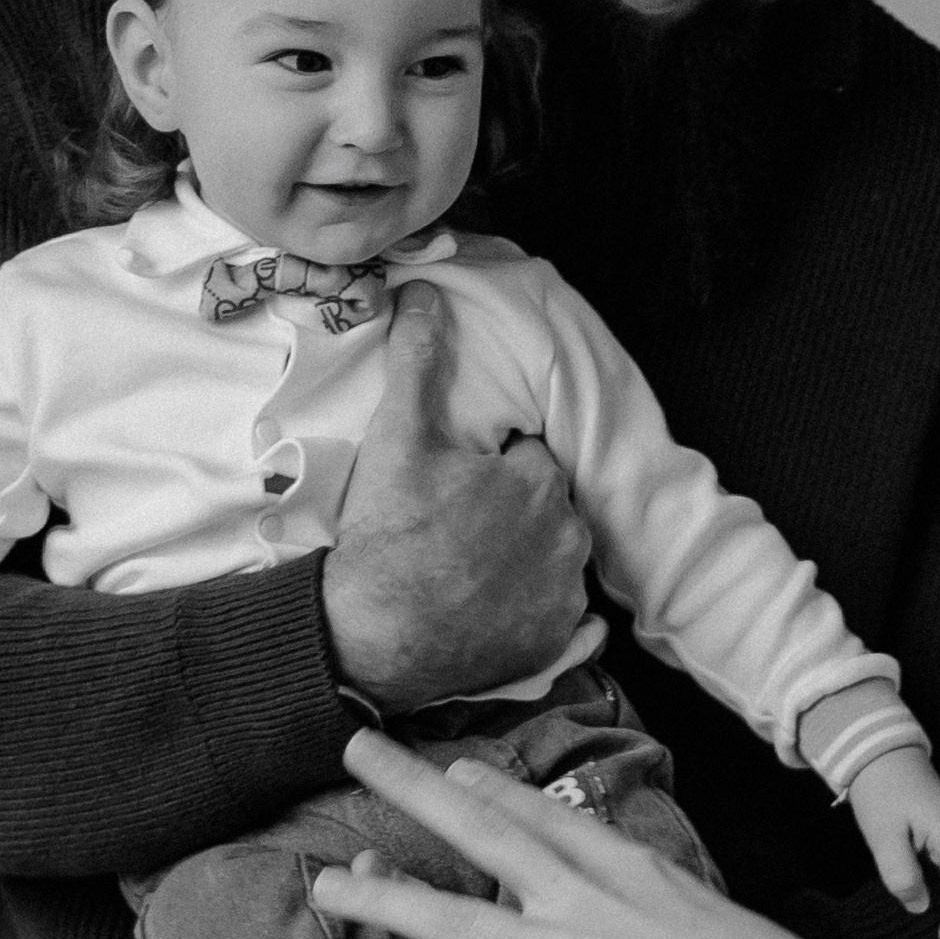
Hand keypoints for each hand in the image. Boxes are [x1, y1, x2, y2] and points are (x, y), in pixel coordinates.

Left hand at [309, 731, 839, 938]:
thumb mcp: (701, 911)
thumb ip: (655, 903)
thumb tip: (643, 909)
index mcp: (622, 867)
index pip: (543, 818)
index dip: (491, 792)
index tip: (452, 768)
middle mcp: (582, 898)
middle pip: (482, 834)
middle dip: (414, 789)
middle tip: (356, 752)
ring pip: (457, 924)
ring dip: (386, 905)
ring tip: (323, 889)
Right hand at [325, 282, 592, 712]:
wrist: (371, 635)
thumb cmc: (388, 532)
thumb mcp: (398, 437)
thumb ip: (418, 362)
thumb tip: (425, 293)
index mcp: (541, 480)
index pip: (530, 461)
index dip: (492, 472)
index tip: (455, 490)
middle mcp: (568, 537)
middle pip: (546, 512)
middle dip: (514, 516)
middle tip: (456, 533)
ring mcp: (564, 597)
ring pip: (553, 563)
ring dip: (525, 563)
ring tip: (469, 574)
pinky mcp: (553, 645)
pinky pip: (560, 622)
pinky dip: (537, 616)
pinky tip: (495, 614)